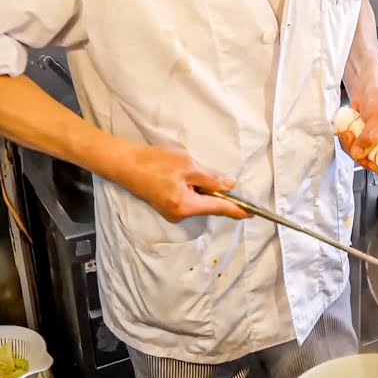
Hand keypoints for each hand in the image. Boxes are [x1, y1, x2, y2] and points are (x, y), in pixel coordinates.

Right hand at [113, 144, 249, 222]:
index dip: (237, 209)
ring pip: (198, 201)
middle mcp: (180, 214)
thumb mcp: (188, 166)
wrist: (125, 164)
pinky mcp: (167, 206)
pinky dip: (192, 189)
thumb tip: (230, 186)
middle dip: (214, 191)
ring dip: (201, 188)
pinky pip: (188, 199)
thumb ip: (211, 179)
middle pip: (209, 205)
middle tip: (204, 171)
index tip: (252, 213)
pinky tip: (181, 176)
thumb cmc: (154, 163)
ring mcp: (172, 212)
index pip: (219, 208)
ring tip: (185, 170)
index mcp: (186, 206)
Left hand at [338, 84, 377, 174]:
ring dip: (350, 146)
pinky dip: (347, 142)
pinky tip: (347, 131)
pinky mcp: (363, 139)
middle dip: (360, 153)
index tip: (366, 159)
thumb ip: (370, 138)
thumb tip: (359, 153)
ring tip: (349, 132)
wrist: (366, 87)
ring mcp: (375, 142)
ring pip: (361, 156)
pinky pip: (353, 148)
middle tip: (354, 140)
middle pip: (374, 162)